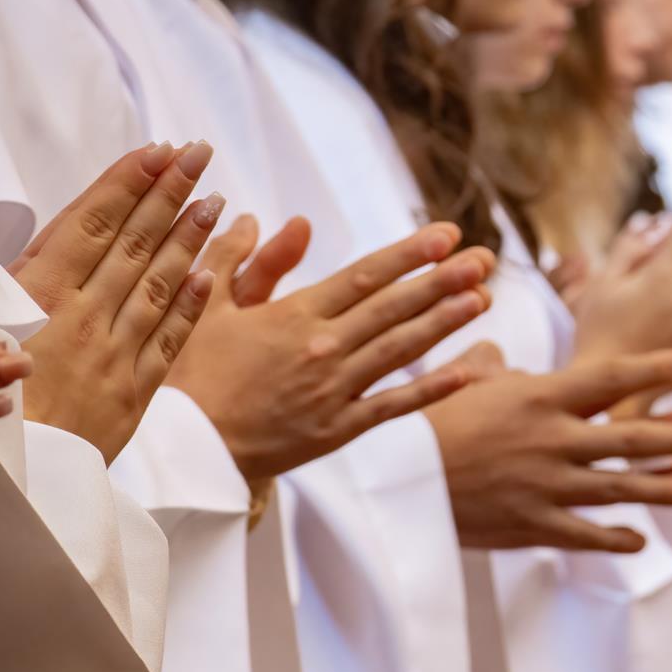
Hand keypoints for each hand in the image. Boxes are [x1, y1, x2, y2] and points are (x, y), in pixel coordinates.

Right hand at [8, 141, 219, 461]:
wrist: (2, 483)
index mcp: (37, 295)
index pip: (94, 224)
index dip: (128, 184)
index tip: (158, 151)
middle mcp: (83, 319)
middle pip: (134, 244)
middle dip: (169, 194)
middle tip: (199, 154)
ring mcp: (113, 356)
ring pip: (159, 286)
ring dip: (189, 239)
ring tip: (215, 200)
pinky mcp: (132, 395)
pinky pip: (169, 342)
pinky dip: (191, 306)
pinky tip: (210, 275)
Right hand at [165, 215, 496, 480]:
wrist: (186, 451)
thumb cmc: (191, 374)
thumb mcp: (207, 307)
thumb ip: (241, 259)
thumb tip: (268, 219)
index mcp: (293, 316)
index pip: (363, 276)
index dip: (408, 254)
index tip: (445, 234)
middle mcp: (321, 350)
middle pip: (393, 309)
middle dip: (442, 281)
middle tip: (485, 258)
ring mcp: (333, 392)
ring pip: (399, 351)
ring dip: (444, 324)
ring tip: (483, 298)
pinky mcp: (336, 430)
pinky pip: (391, 407)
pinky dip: (429, 390)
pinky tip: (465, 371)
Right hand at [424, 347, 671, 552]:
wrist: (398, 480)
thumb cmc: (428, 423)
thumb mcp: (462, 382)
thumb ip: (491, 366)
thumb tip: (495, 352)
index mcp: (538, 396)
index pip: (608, 378)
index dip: (651, 369)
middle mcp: (552, 440)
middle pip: (629, 437)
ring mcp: (546, 486)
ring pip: (620, 487)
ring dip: (662, 486)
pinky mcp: (532, 524)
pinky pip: (585, 534)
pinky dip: (616, 538)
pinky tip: (641, 539)